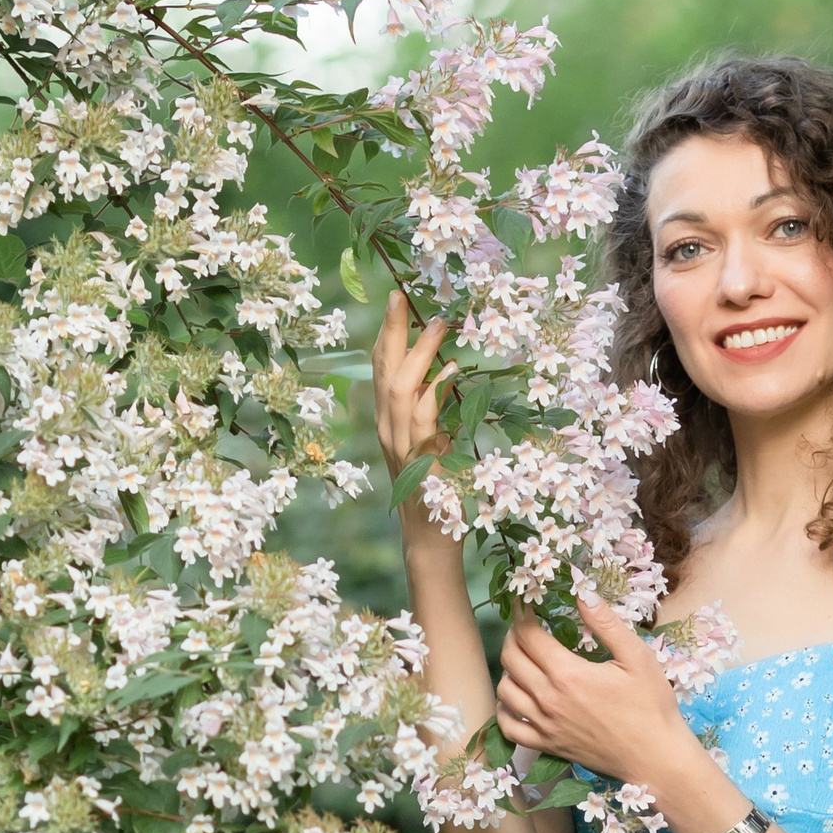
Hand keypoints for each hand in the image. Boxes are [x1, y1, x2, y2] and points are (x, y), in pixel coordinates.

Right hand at [370, 289, 454, 480]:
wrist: (429, 537)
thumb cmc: (435, 489)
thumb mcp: (434, 440)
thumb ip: (433, 410)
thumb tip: (445, 374)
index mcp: (389, 420)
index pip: (382, 368)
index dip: (388, 333)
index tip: (397, 299)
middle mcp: (387, 427)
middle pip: (384, 370)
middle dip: (392, 330)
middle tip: (401, 295)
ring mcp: (399, 444)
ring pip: (400, 389)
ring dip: (419, 353)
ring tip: (436, 324)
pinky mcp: (419, 460)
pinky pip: (423, 420)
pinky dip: (435, 393)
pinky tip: (451, 371)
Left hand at [496, 594, 700, 783]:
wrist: (655, 757)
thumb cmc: (651, 705)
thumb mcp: (637, 657)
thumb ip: (606, 623)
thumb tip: (582, 593)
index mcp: (567, 674)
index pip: (528, 636)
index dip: (522, 614)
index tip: (526, 604)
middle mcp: (548, 700)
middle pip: (511, 659)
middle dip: (513, 636)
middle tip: (526, 627)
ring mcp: (545, 725)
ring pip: (505, 690)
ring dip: (509, 669)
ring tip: (523, 658)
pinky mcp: (547, 746)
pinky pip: (509, 728)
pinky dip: (504, 709)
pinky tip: (515, 698)